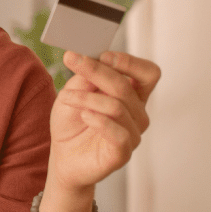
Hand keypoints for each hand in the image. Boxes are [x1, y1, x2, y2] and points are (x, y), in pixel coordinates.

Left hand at [48, 51, 161, 192]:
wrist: (62, 157)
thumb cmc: (72, 123)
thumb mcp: (72, 93)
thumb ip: (84, 78)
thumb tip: (92, 61)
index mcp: (132, 95)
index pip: (148, 73)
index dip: (129, 61)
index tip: (102, 54)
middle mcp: (137, 113)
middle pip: (126, 86)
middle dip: (97, 71)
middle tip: (73, 61)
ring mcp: (132, 134)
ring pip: (117, 107)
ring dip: (87, 97)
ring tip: (66, 96)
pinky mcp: (122, 153)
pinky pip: (118, 133)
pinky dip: (98, 120)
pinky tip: (84, 116)